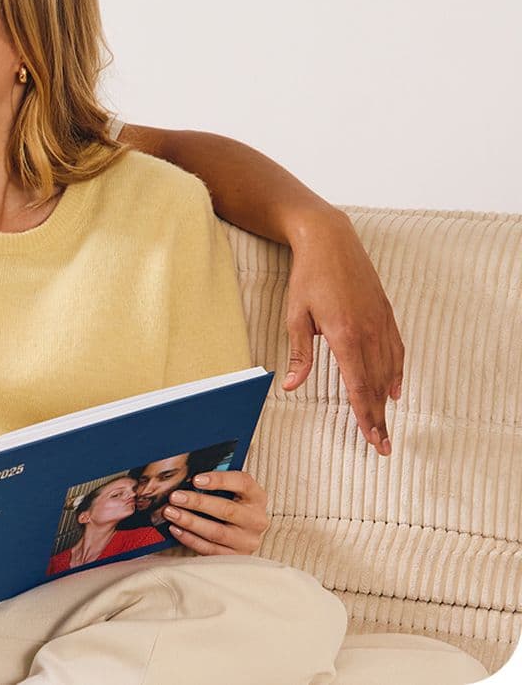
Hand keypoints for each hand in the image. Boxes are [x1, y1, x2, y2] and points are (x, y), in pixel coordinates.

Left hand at [162, 471, 267, 554]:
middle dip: (198, 502)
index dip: (219, 480)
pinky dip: (190, 539)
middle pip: (227, 510)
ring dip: (190, 522)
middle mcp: (256, 519)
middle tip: (175, 497)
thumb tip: (185, 477)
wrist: (243, 534)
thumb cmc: (231, 504)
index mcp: (257, 497)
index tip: (195, 479)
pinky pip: (211, 550)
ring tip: (171, 513)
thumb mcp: (231, 491)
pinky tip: (176, 529)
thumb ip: (214, 483)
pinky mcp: (236, 557)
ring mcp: (247, 541)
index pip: (243, 483)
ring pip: (217, 532)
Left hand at [285, 209, 403, 455]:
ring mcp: (381, 323)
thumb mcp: (295, 316)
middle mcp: (369, 332)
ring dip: (386, 400)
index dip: (365, 416)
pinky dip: (396, 372)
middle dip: (379, 418)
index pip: (358, 386)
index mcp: (345, 336)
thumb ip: (299, 354)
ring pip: (388, 370)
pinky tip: (394, 388)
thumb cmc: (308, 277)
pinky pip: (396, 350)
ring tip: (385, 424)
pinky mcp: (385, 314)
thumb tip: (292, 386)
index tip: (372, 439)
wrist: (330, 241)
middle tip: (383, 446)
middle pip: (376, 385)